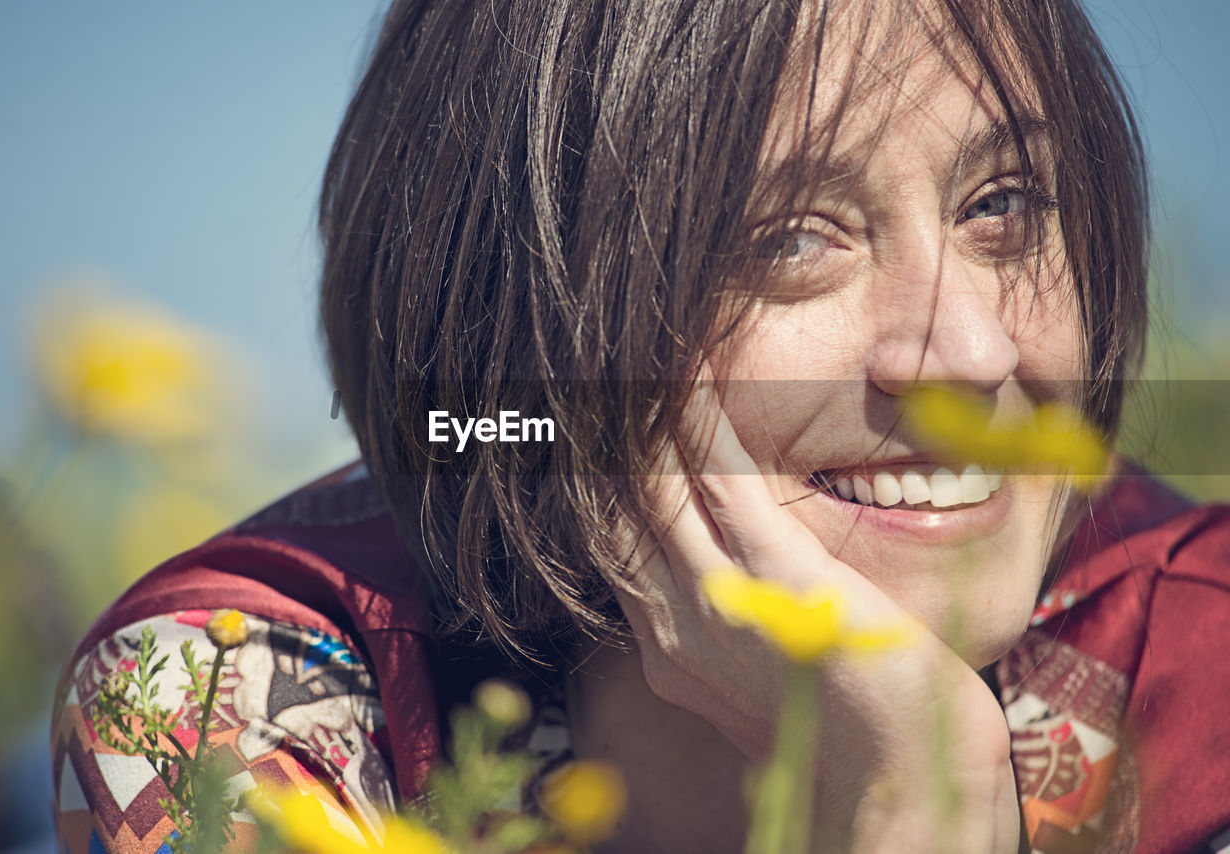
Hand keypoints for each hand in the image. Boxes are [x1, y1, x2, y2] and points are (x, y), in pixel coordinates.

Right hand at [605, 364, 1020, 852]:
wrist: (900, 779)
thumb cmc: (845, 722)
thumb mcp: (760, 669)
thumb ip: (728, 623)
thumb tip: (724, 582)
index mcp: (668, 643)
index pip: (610, 539)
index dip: (596, 476)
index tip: (598, 420)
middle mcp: (671, 621)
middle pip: (612, 506)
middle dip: (602, 434)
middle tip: (599, 368)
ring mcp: (718, 599)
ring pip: (651, 484)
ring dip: (643, 411)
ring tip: (638, 350)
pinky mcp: (775, 578)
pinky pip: (720, 481)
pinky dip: (699, 420)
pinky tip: (692, 370)